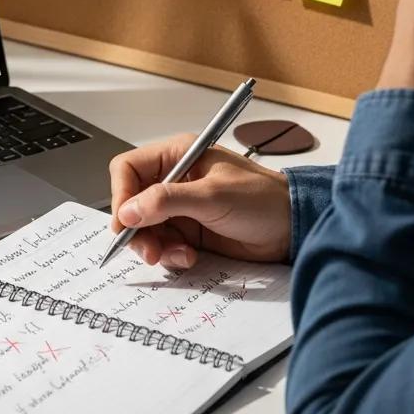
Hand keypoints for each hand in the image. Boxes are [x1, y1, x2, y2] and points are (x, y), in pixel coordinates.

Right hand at [108, 134, 291, 268]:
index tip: (125, 222)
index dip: (121, 195)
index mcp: (177, 155)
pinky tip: (190, 258)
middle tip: (150, 251)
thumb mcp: (212, 196)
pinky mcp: (189, 232)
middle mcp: (174, 180)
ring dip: (155, 246)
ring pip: (144, 228)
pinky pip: (163, 245)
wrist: (292, 229)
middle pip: (131, 203)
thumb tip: (128, 211)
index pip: (128, 169)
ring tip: (179, 255)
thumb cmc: (262, 199)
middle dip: (137, 229)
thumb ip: (167, 201)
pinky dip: (171, 255)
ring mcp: (180, 208)